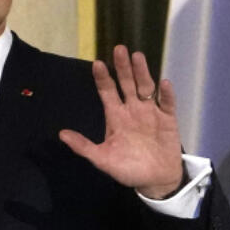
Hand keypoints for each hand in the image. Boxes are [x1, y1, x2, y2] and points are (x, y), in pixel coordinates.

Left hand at [59, 45, 184, 198]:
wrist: (155, 181)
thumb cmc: (128, 169)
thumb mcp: (103, 159)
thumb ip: (84, 146)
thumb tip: (61, 134)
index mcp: (116, 116)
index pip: (107, 92)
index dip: (102, 78)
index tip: (97, 64)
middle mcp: (132, 109)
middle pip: (127, 83)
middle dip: (122, 67)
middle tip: (118, 49)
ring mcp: (151, 112)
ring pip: (146, 87)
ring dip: (142, 73)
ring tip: (137, 57)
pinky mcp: (168, 119)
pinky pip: (167, 104)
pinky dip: (166, 94)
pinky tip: (164, 83)